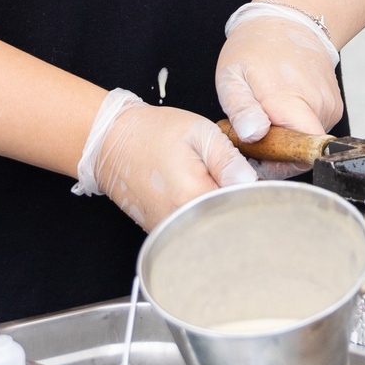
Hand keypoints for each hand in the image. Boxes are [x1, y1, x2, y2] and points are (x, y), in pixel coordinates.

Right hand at [92, 102, 255, 230]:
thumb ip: (227, 158)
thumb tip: (251, 181)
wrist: (112, 143)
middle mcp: (179, 220)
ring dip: (219, 212)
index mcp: (193, 195)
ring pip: (209, 230)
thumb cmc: (154, 133)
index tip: (249, 177)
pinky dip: (201, 217)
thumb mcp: (199, 133)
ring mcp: (168, 229)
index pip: (241, 206)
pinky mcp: (161, 232)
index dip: (252, 192)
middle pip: (226, 224)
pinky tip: (197, 195)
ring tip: (210, 184)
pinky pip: (192, 231)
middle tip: (230, 179)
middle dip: (237, 205)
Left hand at [216, 15, 344, 151]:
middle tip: (252, 130)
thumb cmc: (255, 48)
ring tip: (266, 113)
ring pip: (306, 140)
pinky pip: (314, 128)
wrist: (288, 21)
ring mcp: (331, 106)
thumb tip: (255, 135)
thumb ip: (241, 108)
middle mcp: (319, 106)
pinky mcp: (335, 106)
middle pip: (300, 149)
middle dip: (276, 149)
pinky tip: (282, 107)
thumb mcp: (232, 77)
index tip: (255, 153)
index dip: (277, 163)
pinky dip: (296, 125)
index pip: (298, 154)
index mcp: (290, 100)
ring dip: (286, 136)